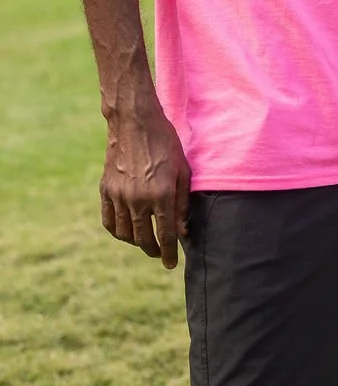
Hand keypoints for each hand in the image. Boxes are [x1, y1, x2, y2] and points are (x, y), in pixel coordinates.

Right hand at [100, 106, 191, 269]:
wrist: (135, 121)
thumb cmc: (166, 143)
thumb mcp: (183, 171)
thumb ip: (182, 203)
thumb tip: (181, 231)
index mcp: (161, 195)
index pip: (166, 235)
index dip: (169, 253)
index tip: (171, 264)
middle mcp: (138, 199)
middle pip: (143, 239)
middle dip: (153, 251)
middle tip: (160, 254)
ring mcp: (119, 195)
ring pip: (124, 233)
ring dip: (135, 242)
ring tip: (145, 241)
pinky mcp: (106, 189)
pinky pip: (109, 220)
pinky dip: (117, 231)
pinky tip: (126, 231)